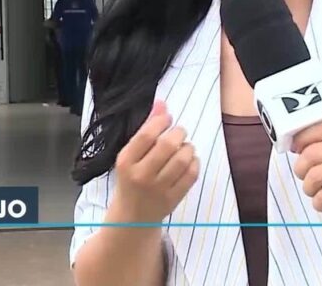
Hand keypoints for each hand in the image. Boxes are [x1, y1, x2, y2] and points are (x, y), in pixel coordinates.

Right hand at [111, 100, 198, 221]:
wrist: (132, 217)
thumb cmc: (131, 179)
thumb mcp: (131, 154)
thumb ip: (146, 129)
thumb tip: (162, 103)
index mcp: (126, 161)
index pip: (147, 134)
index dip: (161, 121)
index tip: (167, 119)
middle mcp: (141, 175)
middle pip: (167, 145)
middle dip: (178, 133)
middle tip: (179, 133)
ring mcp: (158, 189)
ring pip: (183, 160)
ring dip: (188, 147)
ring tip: (184, 147)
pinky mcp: (173, 199)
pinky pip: (191, 175)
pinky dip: (195, 162)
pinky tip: (190, 160)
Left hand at [292, 122, 321, 222]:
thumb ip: (318, 149)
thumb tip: (293, 143)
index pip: (319, 129)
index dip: (301, 139)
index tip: (295, 150)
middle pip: (310, 154)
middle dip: (301, 171)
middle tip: (309, 181)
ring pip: (313, 176)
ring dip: (310, 190)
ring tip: (319, 193)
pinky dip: (319, 204)